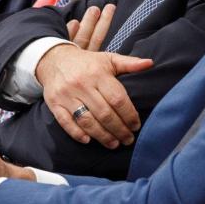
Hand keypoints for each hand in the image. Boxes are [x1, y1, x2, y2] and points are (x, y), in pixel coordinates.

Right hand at [36, 5, 153, 147]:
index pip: (117, 99)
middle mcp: (82, 84)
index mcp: (98, 74)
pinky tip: (89, 141)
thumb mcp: (108, 59)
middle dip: (118, 129)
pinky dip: (77, 133)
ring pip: (86, 120)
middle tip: (128, 139)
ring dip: (102, 135)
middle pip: (104, 113)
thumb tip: (150, 63)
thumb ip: (129, 63)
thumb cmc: (88, 63)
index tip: (136, 126)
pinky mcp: (54, 103)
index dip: (129, 115)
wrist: (55, 59)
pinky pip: (65, 122)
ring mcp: (66, 95)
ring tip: (114, 144)